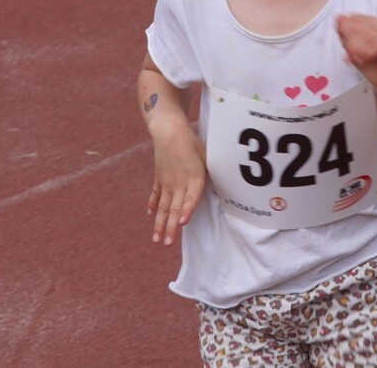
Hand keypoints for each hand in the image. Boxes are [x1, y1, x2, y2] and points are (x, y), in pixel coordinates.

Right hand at [147, 124, 205, 245]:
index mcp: (194, 177)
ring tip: (156, 239)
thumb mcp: (207, 156)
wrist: (169, 131)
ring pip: (162, 207)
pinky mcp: (159, 179)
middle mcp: (179, 183)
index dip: (187, 210)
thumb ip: (212, 173)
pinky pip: (155, 195)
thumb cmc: (192, 143)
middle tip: (166, 244)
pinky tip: (151, 216)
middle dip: (170, 227)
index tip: (183, 222)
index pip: (191, 197)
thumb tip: (225, 184)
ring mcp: (167, 182)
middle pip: (174, 208)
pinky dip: (153, 206)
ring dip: (159, 224)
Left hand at [336, 13, 376, 88]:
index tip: (344, 42)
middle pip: (363, 26)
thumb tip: (337, 16)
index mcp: (372, 22)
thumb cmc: (366, 60)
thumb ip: (343, 32)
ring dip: (360, 48)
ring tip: (356, 58)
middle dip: (352, 40)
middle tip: (349, 52)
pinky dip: (369, 53)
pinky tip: (364, 59)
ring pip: (371, 36)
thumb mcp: (350, 46)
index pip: (356, 18)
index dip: (347, 29)